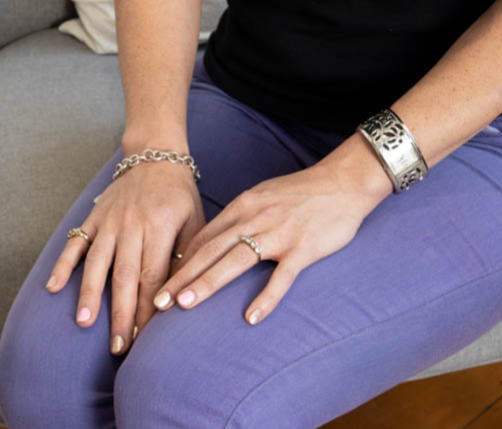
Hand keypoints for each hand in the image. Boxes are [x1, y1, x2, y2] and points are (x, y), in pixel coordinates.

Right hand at [44, 160, 205, 354]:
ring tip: (84, 323)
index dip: (148, 310)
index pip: (153, 277)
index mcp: (160, 226)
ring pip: (97, 261)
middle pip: (125, 275)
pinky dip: (63, 264)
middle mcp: (133, 224)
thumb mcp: (194, 220)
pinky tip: (53, 288)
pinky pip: (76, 241)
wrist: (155, 155)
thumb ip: (188, 255)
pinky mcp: (94, 215)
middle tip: (118, 346)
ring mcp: (110, 220)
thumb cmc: (179, 195)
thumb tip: (179, 297)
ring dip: (90, 293)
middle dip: (121, 313)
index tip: (145, 339)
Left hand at [150, 161, 371, 326]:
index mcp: (244, 206)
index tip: (161, 282)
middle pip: (211, 250)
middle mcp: (255, 218)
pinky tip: (251, 317)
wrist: (343, 182)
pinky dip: (266, 298)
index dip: (181, 261)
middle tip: (159, 301)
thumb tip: (216, 239)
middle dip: (182, 276)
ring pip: (237, 261)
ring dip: (208, 283)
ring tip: (185, 305)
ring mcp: (279, 234)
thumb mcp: (263, 196)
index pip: (204, 236)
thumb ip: (240, 216)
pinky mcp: (303, 248)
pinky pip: (282, 277)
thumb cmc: (303, 193)